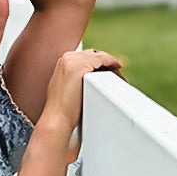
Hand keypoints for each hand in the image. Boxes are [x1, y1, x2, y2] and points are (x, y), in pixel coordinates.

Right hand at [38, 47, 124, 161]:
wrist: (57, 120)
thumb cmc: (63, 109)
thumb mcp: (67, 87)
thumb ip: (76, 79)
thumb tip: (90, 80)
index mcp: (63, 62)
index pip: (86, 57)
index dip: (99, 63)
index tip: (110, 71)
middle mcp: (66, 58)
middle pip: (93, 55)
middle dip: (106, 63)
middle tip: (117, 74)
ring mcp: (72, 61)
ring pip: (98, 56)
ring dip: (110, 64)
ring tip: (119, 75)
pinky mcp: (79, 67)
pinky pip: (101, 59)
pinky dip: (111, 62)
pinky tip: (117, 69)